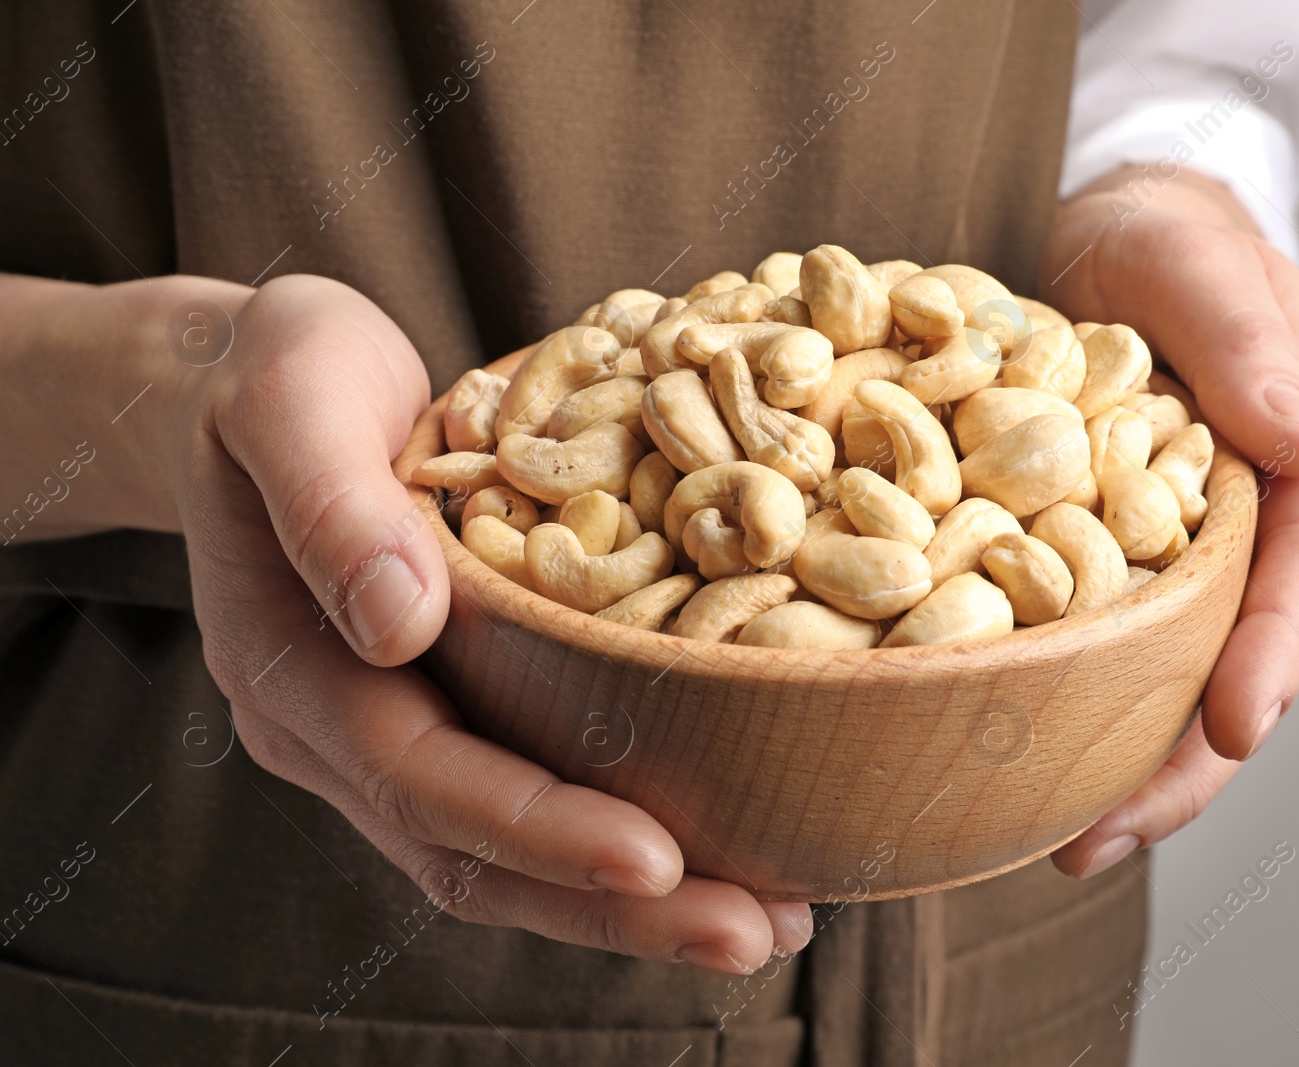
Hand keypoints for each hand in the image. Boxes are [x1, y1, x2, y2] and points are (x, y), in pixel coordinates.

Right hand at [156, 274, 809, 969]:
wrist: (262, 381)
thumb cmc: (277, 372)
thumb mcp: (289, 391)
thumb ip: (331, 501)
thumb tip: (401, 620)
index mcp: (294, 670)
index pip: (424, 778)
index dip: (540, 828)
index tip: (657, 862)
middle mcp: (340, 729)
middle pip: (476, 855)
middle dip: (616, 909)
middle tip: (760, 933)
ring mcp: (393, 730)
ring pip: (508, 853)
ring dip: (632, 903)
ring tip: (770, 920)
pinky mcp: (448, 709)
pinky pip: (530, 794)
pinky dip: (616, 835)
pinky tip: (721, 845)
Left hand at [1036, 168, 1298, 877]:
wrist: (1122, 237)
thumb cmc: (1164, 237)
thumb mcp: (1191, 261)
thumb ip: (1245, 337)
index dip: (1274, 653)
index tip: (1230, 731)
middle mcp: (1289, 518)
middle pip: (1257, 657)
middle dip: (1190, 759)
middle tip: (1103, 836)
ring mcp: (1227, 551)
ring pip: (1198, 678)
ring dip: (1139, 765)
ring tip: (1067, 842)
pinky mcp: (1163, 563)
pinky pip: (1147, 654)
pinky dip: (1103, 715)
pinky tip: (1046, 774)